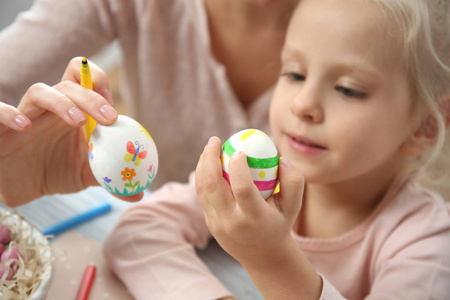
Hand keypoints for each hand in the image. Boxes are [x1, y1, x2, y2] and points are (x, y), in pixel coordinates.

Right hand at [0, 57, 142, 205]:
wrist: (21, 187)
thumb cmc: (55, 172)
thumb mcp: (86, 175)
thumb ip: (111, 178)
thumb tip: (138, 193)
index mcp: (72, 111)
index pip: (83, 80)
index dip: (99, 83)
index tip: (115, 110)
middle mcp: (49, 108)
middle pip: (69, 85)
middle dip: (92, 97)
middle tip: (110, 118)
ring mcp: (24, 114)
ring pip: (40, 91)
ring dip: (62, 102)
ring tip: (79, 121)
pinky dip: (9, 113)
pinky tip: (24, 126)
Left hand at [195, 136, 303, 266]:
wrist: (263, 256)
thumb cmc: (279, 224)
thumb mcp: (294, 206)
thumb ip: (294, 181)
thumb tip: (280, 158)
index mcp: (254, 218)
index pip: (242, 188)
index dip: (238, 167)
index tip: (240, 150)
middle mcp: (232, 222)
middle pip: (213, 186)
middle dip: (209, 158)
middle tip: (215, 140)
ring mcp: (217, 224)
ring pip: (202, 189)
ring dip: (202, 165)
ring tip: (210, 148)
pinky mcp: (209, 223)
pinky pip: (203, 195)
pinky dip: (203, 176)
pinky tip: (210, 163)